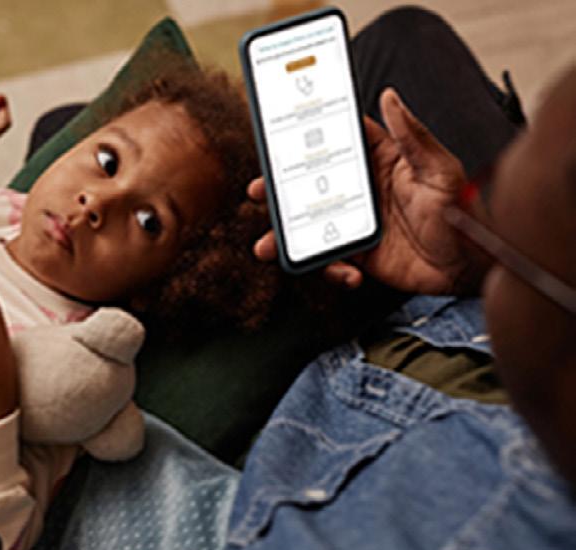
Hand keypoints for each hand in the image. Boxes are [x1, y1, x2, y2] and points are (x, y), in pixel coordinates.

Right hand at [253, 88, 478, 294]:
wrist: (470, 266)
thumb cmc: (462, 211)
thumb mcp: (439, 169)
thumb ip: (412, 136)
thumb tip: (390, 97)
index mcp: (380, 163)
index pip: (338, 144)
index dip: (307, 139)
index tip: (278, 139)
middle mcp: (363, 192)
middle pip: (310, 186)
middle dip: (279, 190)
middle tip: (258, 191)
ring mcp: (357, 225)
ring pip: (309, 227)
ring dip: (284, 235)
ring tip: (267, 244)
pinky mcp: (359, 256)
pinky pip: (330, 262)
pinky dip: (330, 269)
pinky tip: (347, 274)